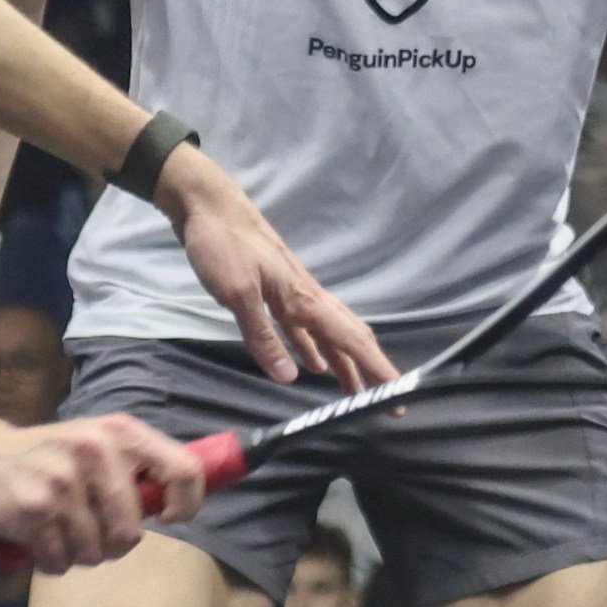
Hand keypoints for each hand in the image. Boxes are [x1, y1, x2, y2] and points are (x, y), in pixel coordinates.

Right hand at [0, 412, 206, 575]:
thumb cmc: (40, 456)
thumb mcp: (92, 443)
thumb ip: (133, 468)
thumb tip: (175, 506)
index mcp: (118, 432)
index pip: (183, 470)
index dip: (185, 505)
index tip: (168, 518)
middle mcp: (95, 451)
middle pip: (132, 533)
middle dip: (108, 545)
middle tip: (84, 531)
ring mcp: (63, 481)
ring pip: (94, 553)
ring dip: (73, 554)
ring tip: (52, 530)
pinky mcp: (35, 510)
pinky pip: (60, 562)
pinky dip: (47, 561)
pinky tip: (31, 538)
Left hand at [159, 147, 389, 391]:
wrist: (208, 205)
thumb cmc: (223, 244)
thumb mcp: (238, 293)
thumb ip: (262, 336)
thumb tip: (290, 378)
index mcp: (304, 299)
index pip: (352, 341)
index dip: (378, 371)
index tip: (398, 398)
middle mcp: (307, 297)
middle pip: (350, 338)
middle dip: (371, 370)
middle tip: (387, 402)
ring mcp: (292, 293)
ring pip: (330, 334)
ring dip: (344, 363)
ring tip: (355, 392)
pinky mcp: (274, 292)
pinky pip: (304, 328)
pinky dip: (314, 347)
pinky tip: (313, 364)